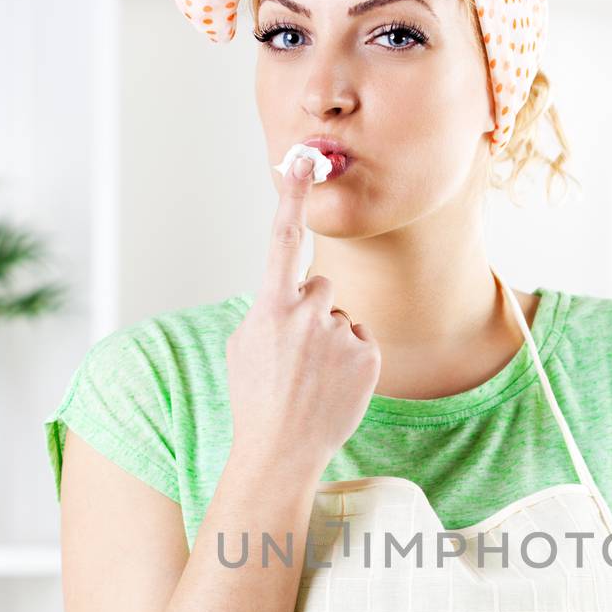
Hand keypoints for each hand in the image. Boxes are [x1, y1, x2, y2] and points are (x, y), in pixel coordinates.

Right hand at [226, 152, 380, 476]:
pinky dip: (350, 360)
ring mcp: (341, 335)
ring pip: (340, 318)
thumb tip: (287, 295)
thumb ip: (267, 310)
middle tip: (297, 356)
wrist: (282, 451)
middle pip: (320, 286)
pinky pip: (360, 339)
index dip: (292, 197)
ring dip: (330, 339)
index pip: (282, 241)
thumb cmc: (256, 398)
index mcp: (271, 307)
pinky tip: (332, 386)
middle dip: (312, 311)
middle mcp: (308, 314)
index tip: (303, 160)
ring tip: (312, 379)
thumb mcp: (244, 346)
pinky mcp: (367, 355)